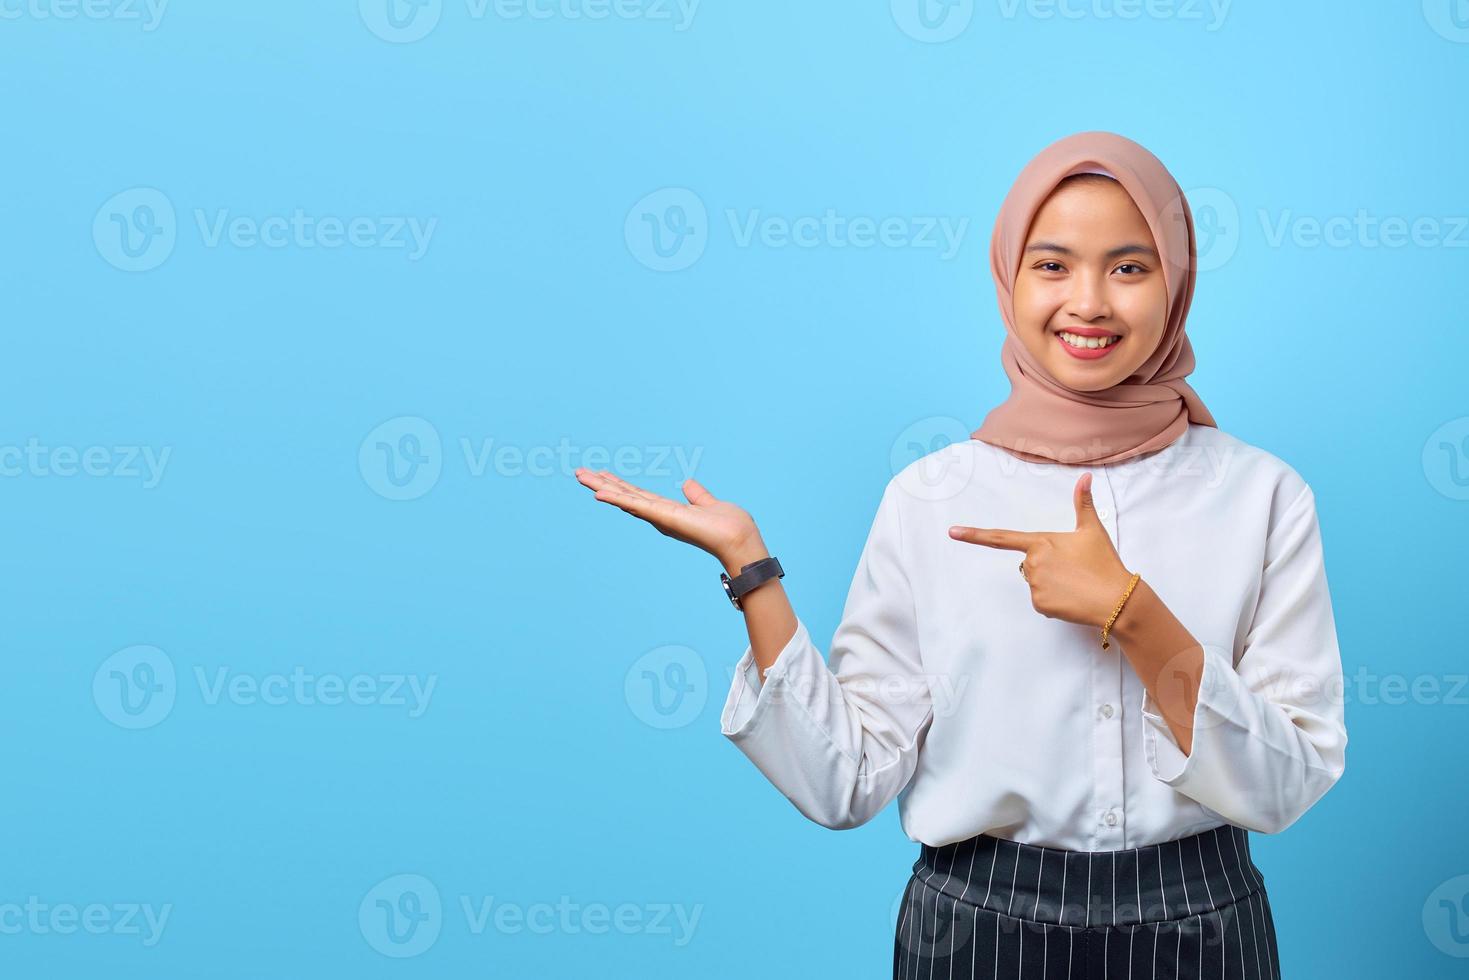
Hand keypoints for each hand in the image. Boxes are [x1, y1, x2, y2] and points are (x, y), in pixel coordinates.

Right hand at [573, 467, 765, 570]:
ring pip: (624, 498)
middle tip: (580, 473)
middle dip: (602, 484)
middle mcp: (658, 515)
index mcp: (668, 511)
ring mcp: (658, 516)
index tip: (603, 475)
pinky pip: (635, 505)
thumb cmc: (728, 526)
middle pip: (625, 496)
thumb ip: (697, 495)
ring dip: (601, 487)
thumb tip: (687, 483)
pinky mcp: (662, 516)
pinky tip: (599, 493)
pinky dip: (616, 498)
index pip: (638, 495)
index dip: (619, 485)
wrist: (737, 538)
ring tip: (581, 476)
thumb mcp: (708, 504)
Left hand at [947, 472, 1134, 628]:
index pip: (1000, 538)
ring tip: (1075, 583)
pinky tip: (1072, 598)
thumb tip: (1086, 476)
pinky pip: (1041, 601)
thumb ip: (1083, 503)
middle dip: (1046, 565)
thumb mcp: (1093, 530)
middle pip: (1029, 563)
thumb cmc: (1104, 563)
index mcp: (1040, 542)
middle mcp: (1031, 563)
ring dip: (1051, 583)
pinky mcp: (1039, 605)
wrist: (1117, 599)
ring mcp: (1034, 585)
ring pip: (1036, 582)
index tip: (953, 532)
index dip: (974, 535)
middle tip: (1073, 569)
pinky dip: (1055, 601)